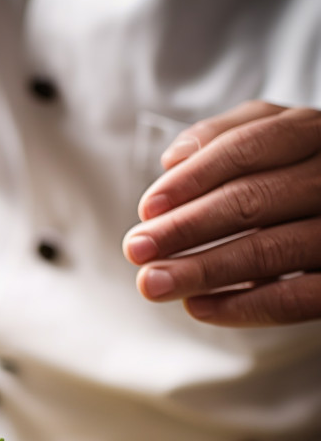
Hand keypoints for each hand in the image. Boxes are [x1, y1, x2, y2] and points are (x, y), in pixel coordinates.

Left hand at [122, 101, 320, 326]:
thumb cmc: (290, 172)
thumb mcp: (263, 138)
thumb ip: (221, 138)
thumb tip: (174, 160)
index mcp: (310, 134)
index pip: (248, 148)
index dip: (193, 178)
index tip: (148, 208)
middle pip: (253, 200)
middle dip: (186, 228)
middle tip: (136, 249)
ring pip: (272, 250)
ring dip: (202, 270)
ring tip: (152, 283)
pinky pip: (297, 298)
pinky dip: (243, 306)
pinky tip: (197, 306)